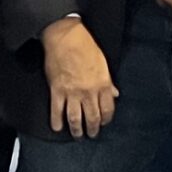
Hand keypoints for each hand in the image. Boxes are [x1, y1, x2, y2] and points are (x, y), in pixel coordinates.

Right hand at [42, 15, 117, 137]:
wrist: (66, 37)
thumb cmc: (86, 46)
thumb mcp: (103, 63)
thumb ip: (109, 81)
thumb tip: (115, 94)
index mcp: (102, 84)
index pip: (108, 109)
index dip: (106, 119)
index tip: (103, 122)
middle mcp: (89, 92)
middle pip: (92, 118)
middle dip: (92, 129)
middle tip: (91, 134)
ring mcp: (72, 93)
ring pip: (75, 118)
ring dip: (76, 129)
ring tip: (77, 135)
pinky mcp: (57, 90)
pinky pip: (56, 110)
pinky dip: (56, 121)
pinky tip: (57, 128)